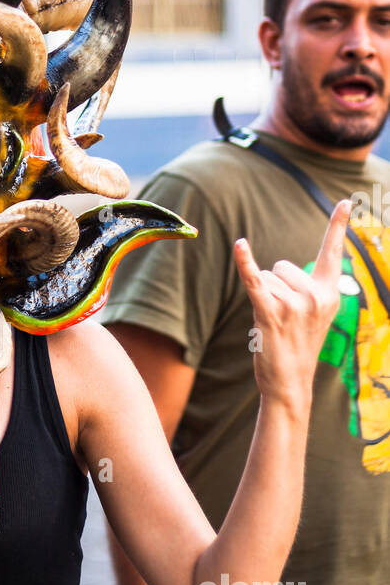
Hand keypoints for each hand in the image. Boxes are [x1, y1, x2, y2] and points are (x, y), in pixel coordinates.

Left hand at [233, 199, 349, 408]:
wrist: (290, 382)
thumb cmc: (298, 345)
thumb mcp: (314, 315)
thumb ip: (308, 289)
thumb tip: (280, 272)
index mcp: (329, 292)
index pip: (332, 252)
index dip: (337, 226)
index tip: (344, 202)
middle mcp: (316, 296)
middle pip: (281, 266)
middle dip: (274, 287)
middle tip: (283, 318)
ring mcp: (295, 306)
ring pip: (265, 279)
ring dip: (263, 298)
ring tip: (274, 324)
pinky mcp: (271, 314)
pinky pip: (255, 282)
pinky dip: (244, 263)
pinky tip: (240, 245)